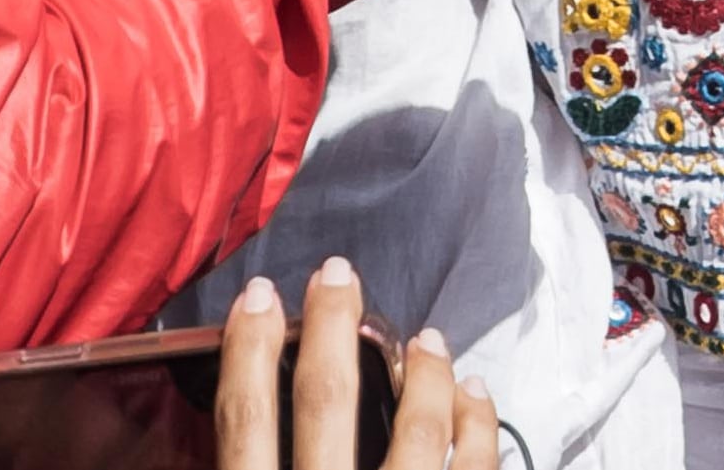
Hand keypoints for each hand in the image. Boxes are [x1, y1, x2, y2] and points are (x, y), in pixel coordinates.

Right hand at [220, 259, 500, 469]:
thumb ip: (251, 462)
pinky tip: (474, 393)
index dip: (248, 353)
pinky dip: (477, 424)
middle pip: (328, 401)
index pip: (246, 422)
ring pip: (417, 431)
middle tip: (338, 273)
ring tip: (429, 338)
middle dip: (331, 328)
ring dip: (424, 375)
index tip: (256, 296)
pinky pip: (473, 467)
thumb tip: (245, 435)